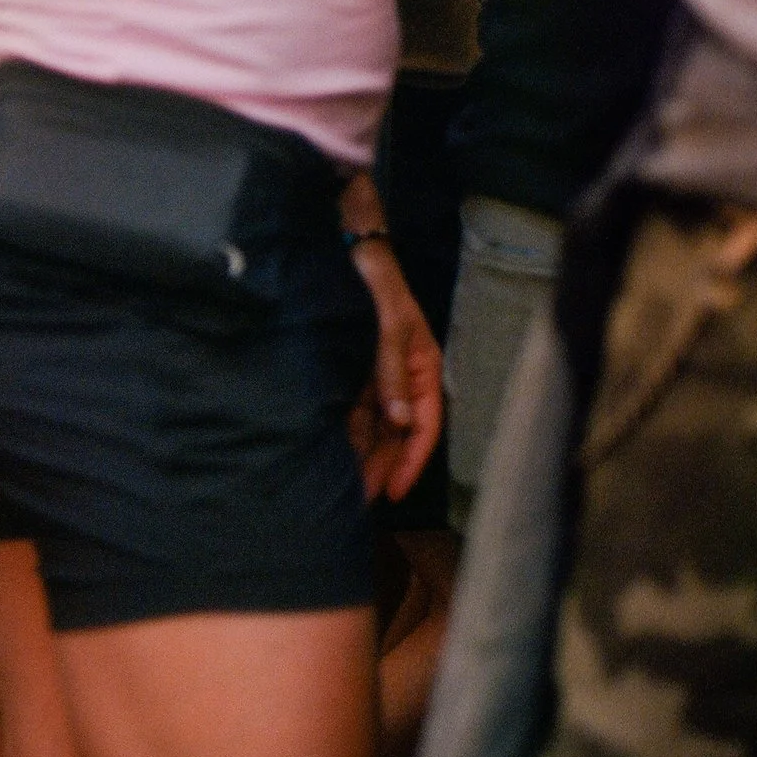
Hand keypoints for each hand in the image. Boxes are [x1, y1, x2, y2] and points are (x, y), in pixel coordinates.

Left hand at [347, 236, 441, 503]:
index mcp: (423, 370)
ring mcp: (376, 377)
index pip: (424, 425)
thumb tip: (399, 422)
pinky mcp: (352, 372)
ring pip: (373, 427)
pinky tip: (332, 457)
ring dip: (362, 457)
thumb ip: (392, 371)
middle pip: (396, 434)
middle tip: (361, 503)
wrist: (351, 254)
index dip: (411, 460)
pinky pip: (351, 410)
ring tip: (346, 491)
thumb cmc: (379, 285)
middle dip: (382, 467)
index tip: (394, 490)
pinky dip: (344, 434)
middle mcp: (402, 380)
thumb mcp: (391, 326)